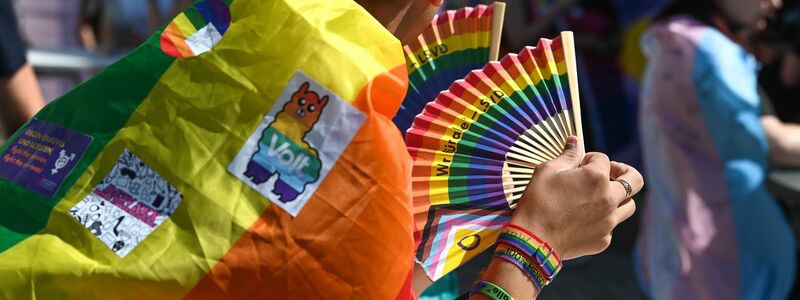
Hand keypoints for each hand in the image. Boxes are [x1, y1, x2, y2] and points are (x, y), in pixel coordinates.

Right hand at [509, 136, 642, 259]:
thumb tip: (575, 141)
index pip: (602, 159)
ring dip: (619, 197)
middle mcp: (609, 198)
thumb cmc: (538, 202)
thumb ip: (567, 155)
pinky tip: (585, 219)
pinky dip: (603, 219)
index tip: (578, 164)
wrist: (533, 240)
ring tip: (601, 197)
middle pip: (635, 180)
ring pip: (629, 206)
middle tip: (611, 172)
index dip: (589, 158)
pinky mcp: (603, 240)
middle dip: (624, 172)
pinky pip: (611, 226)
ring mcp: (609, 222)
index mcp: (596, 177)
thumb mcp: (547, 171)